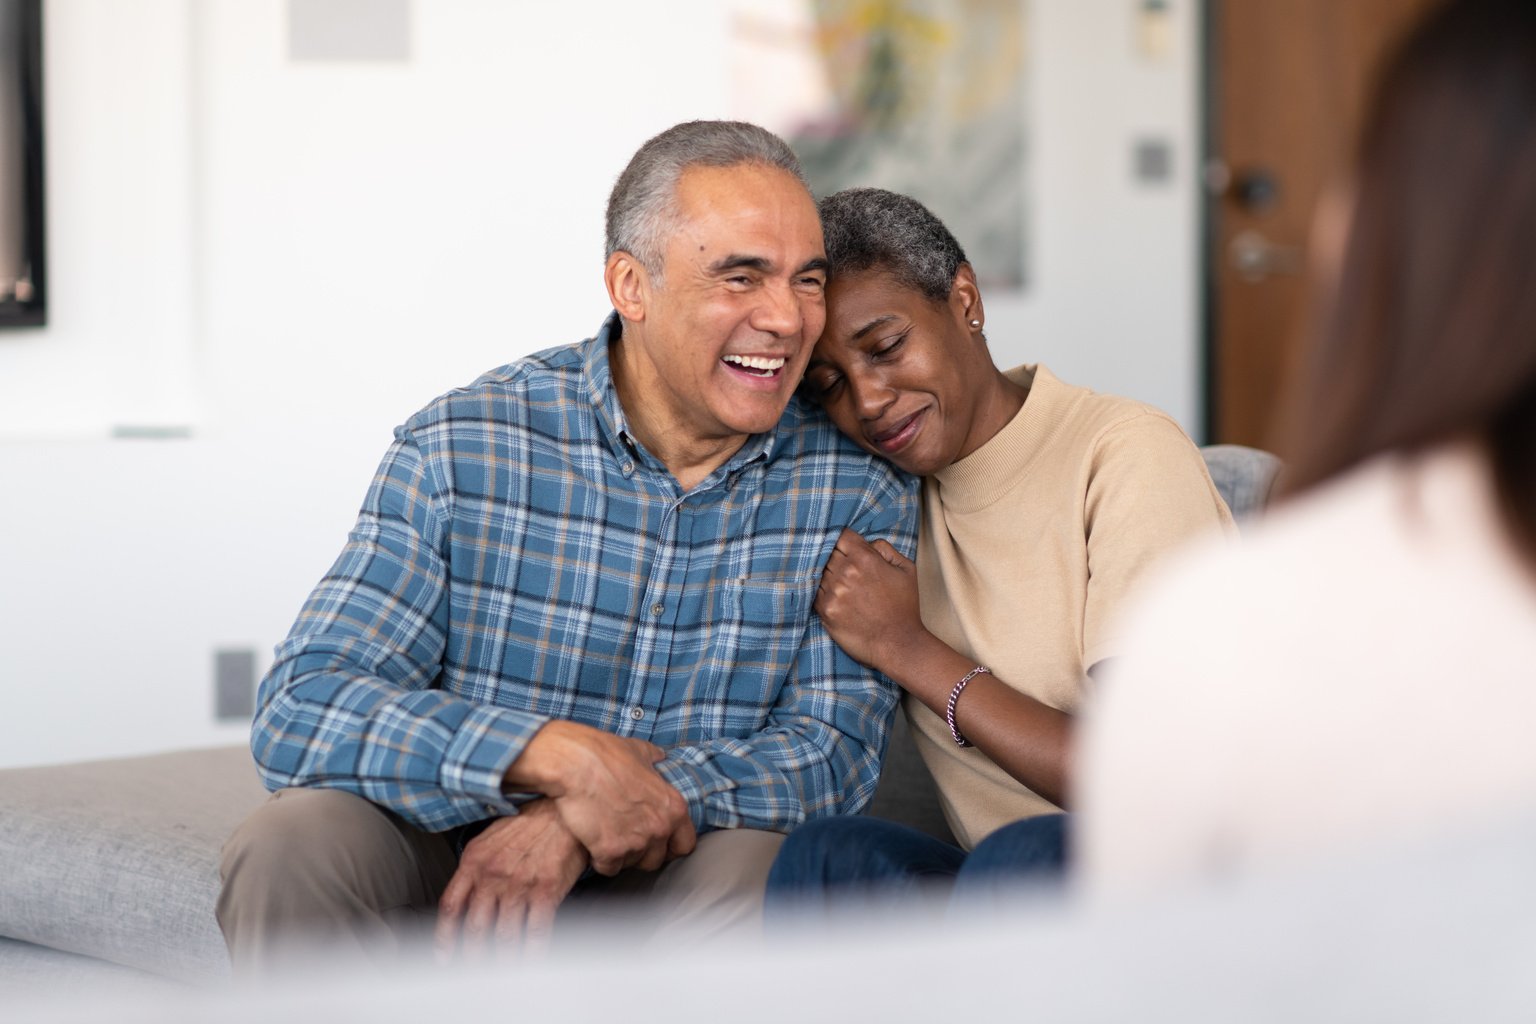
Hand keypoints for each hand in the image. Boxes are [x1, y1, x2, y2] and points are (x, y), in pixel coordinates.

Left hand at [434, 799, 586, 963]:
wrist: (562, 810)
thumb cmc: (527, 824)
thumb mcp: (490, 839)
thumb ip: (474, 868)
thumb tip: (465, 899)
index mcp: (474, 861)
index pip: (451, 906)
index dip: (445, 938)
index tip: (444, 958)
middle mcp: (493, 875)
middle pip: (475, 929)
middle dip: (473, 958)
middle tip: (474, 973)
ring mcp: (519, 885)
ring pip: (504, 937)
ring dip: (503, 961)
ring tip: (502, 975)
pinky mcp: (546, 891)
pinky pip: (536, 932)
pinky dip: (533, 953)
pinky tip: (531, 962)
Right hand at [504, 721, 696, 875]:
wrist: (574, 764)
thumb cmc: (605, 754)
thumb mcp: (638, 750)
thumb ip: (653, 759)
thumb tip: (659, 757)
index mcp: (674, 806)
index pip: (685, 845)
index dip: (670, 845)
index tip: (657, 842)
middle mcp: (659, 827)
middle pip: (656, 860)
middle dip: (641, 852)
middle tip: (625, 837)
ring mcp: (636, 842)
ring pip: (631, 864)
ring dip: (620, 855)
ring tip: (606, 834)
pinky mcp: (610, 851)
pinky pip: (609, 868)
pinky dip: (600, 859)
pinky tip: (593, 841)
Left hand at [815, 528, 925, 672]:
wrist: (898, 644)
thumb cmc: (904, 607)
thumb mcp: (906, 570)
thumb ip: (885, 549)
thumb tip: (867, 543)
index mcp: (865, 558)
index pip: (841, 536)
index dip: (844, 541)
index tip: (847, 548)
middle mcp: (845, 572)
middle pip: (828, 553)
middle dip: (837, 558)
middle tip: (847, 570)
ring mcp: (833, 591)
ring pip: (820, 572)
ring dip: (829, 576)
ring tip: (845, 588)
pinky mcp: (825, 610)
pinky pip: (815, 592)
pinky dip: (823, 592)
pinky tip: (838, 599)